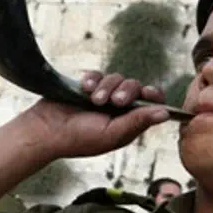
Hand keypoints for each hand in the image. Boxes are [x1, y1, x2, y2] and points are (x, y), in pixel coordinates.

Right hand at [20, 72, 170, 157]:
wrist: (46, 130)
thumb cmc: (79, 138)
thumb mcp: (113, 133)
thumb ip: (138, 121)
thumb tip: (165, 113)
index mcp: (128, 122)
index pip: (150, 103)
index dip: (153, 96)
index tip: (148, 93)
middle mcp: (118, 107)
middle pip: (135, 86)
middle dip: (126, 91)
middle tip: (114, 101)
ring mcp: (102, 95)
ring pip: (116, 77)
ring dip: (106, 87)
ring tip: (92, 99)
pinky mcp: (87, 85)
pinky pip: (98, 74)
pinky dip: (92, 79)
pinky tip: (84, 87)